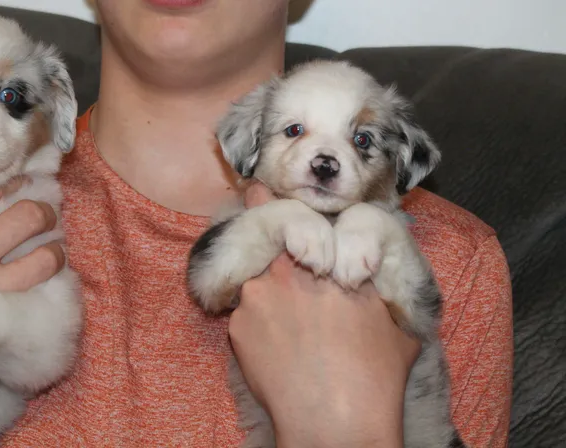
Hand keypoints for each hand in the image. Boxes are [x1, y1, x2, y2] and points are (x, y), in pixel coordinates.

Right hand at [0, 180, 63, 447]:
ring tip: (57, 246)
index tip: (18, 181)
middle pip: (23, 216)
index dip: (6, 185)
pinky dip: (52, 280)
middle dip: (41, 210)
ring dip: (56, 247)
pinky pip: (40, 292)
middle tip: (46, 211)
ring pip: (43, 255)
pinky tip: (54, 277)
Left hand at [228, 182, 420, 447]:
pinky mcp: (236, 327)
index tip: (258, 190)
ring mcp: (256, 296)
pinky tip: (275, 347)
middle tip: (255, 208)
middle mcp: (288, 269)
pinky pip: (243, 314)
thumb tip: (369, 278)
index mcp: (330, 263)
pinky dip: (255, 323)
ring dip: (262, 286)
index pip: (296, 219)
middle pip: (263, 233)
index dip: (271, 202)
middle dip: (260, 222)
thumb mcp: (393, 324)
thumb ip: (376, 289)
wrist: (336, 422)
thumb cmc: (375, 375)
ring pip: (252, 278)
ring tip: (280, 312)